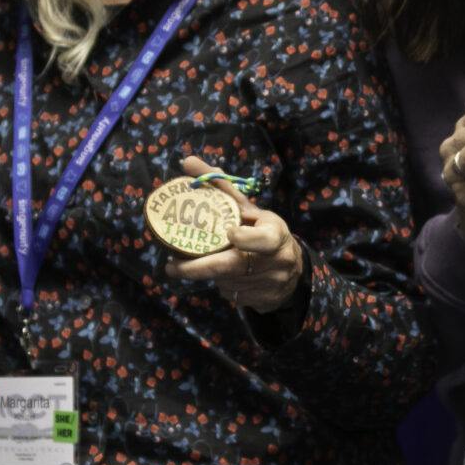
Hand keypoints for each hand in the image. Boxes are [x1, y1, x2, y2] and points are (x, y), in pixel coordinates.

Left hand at [163, 156, 305, 316]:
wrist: (293, 272)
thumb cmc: (263, 231)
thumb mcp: (249, 209)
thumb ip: (220, 187)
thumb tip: (187, 162)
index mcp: (276, 233)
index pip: (265, 238)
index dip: (246, 239)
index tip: (229, 234)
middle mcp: (277, 260)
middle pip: (232, 267)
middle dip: (197, 268)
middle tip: (171, 266)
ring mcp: (271, 284)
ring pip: (226, 281)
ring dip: (210, 274)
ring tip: (205, 263)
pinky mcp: (263, 302)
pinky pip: (231, 295)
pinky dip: (222, 285)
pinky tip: (226, 276)